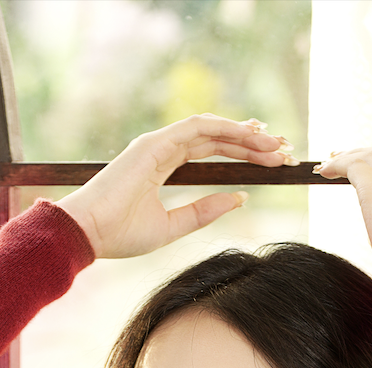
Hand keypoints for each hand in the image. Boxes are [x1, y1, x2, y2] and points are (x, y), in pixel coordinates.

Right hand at [60, 115, 296, 259]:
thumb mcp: (172, 227)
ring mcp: (158, 143)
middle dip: (251, 143)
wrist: (88, 234)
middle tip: (282, 150)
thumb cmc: (120, 235)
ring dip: (244, 134)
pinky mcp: (154, 143)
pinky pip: (197, 128)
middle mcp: (163, 149)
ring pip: (211, 129)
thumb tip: (241, 198)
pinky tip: (249, 135)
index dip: (241, 154)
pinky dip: (224, 129)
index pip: (211, 153)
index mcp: (164, 166)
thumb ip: (204, 211)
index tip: (269, 162)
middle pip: (216, 139)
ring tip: (274, 144)